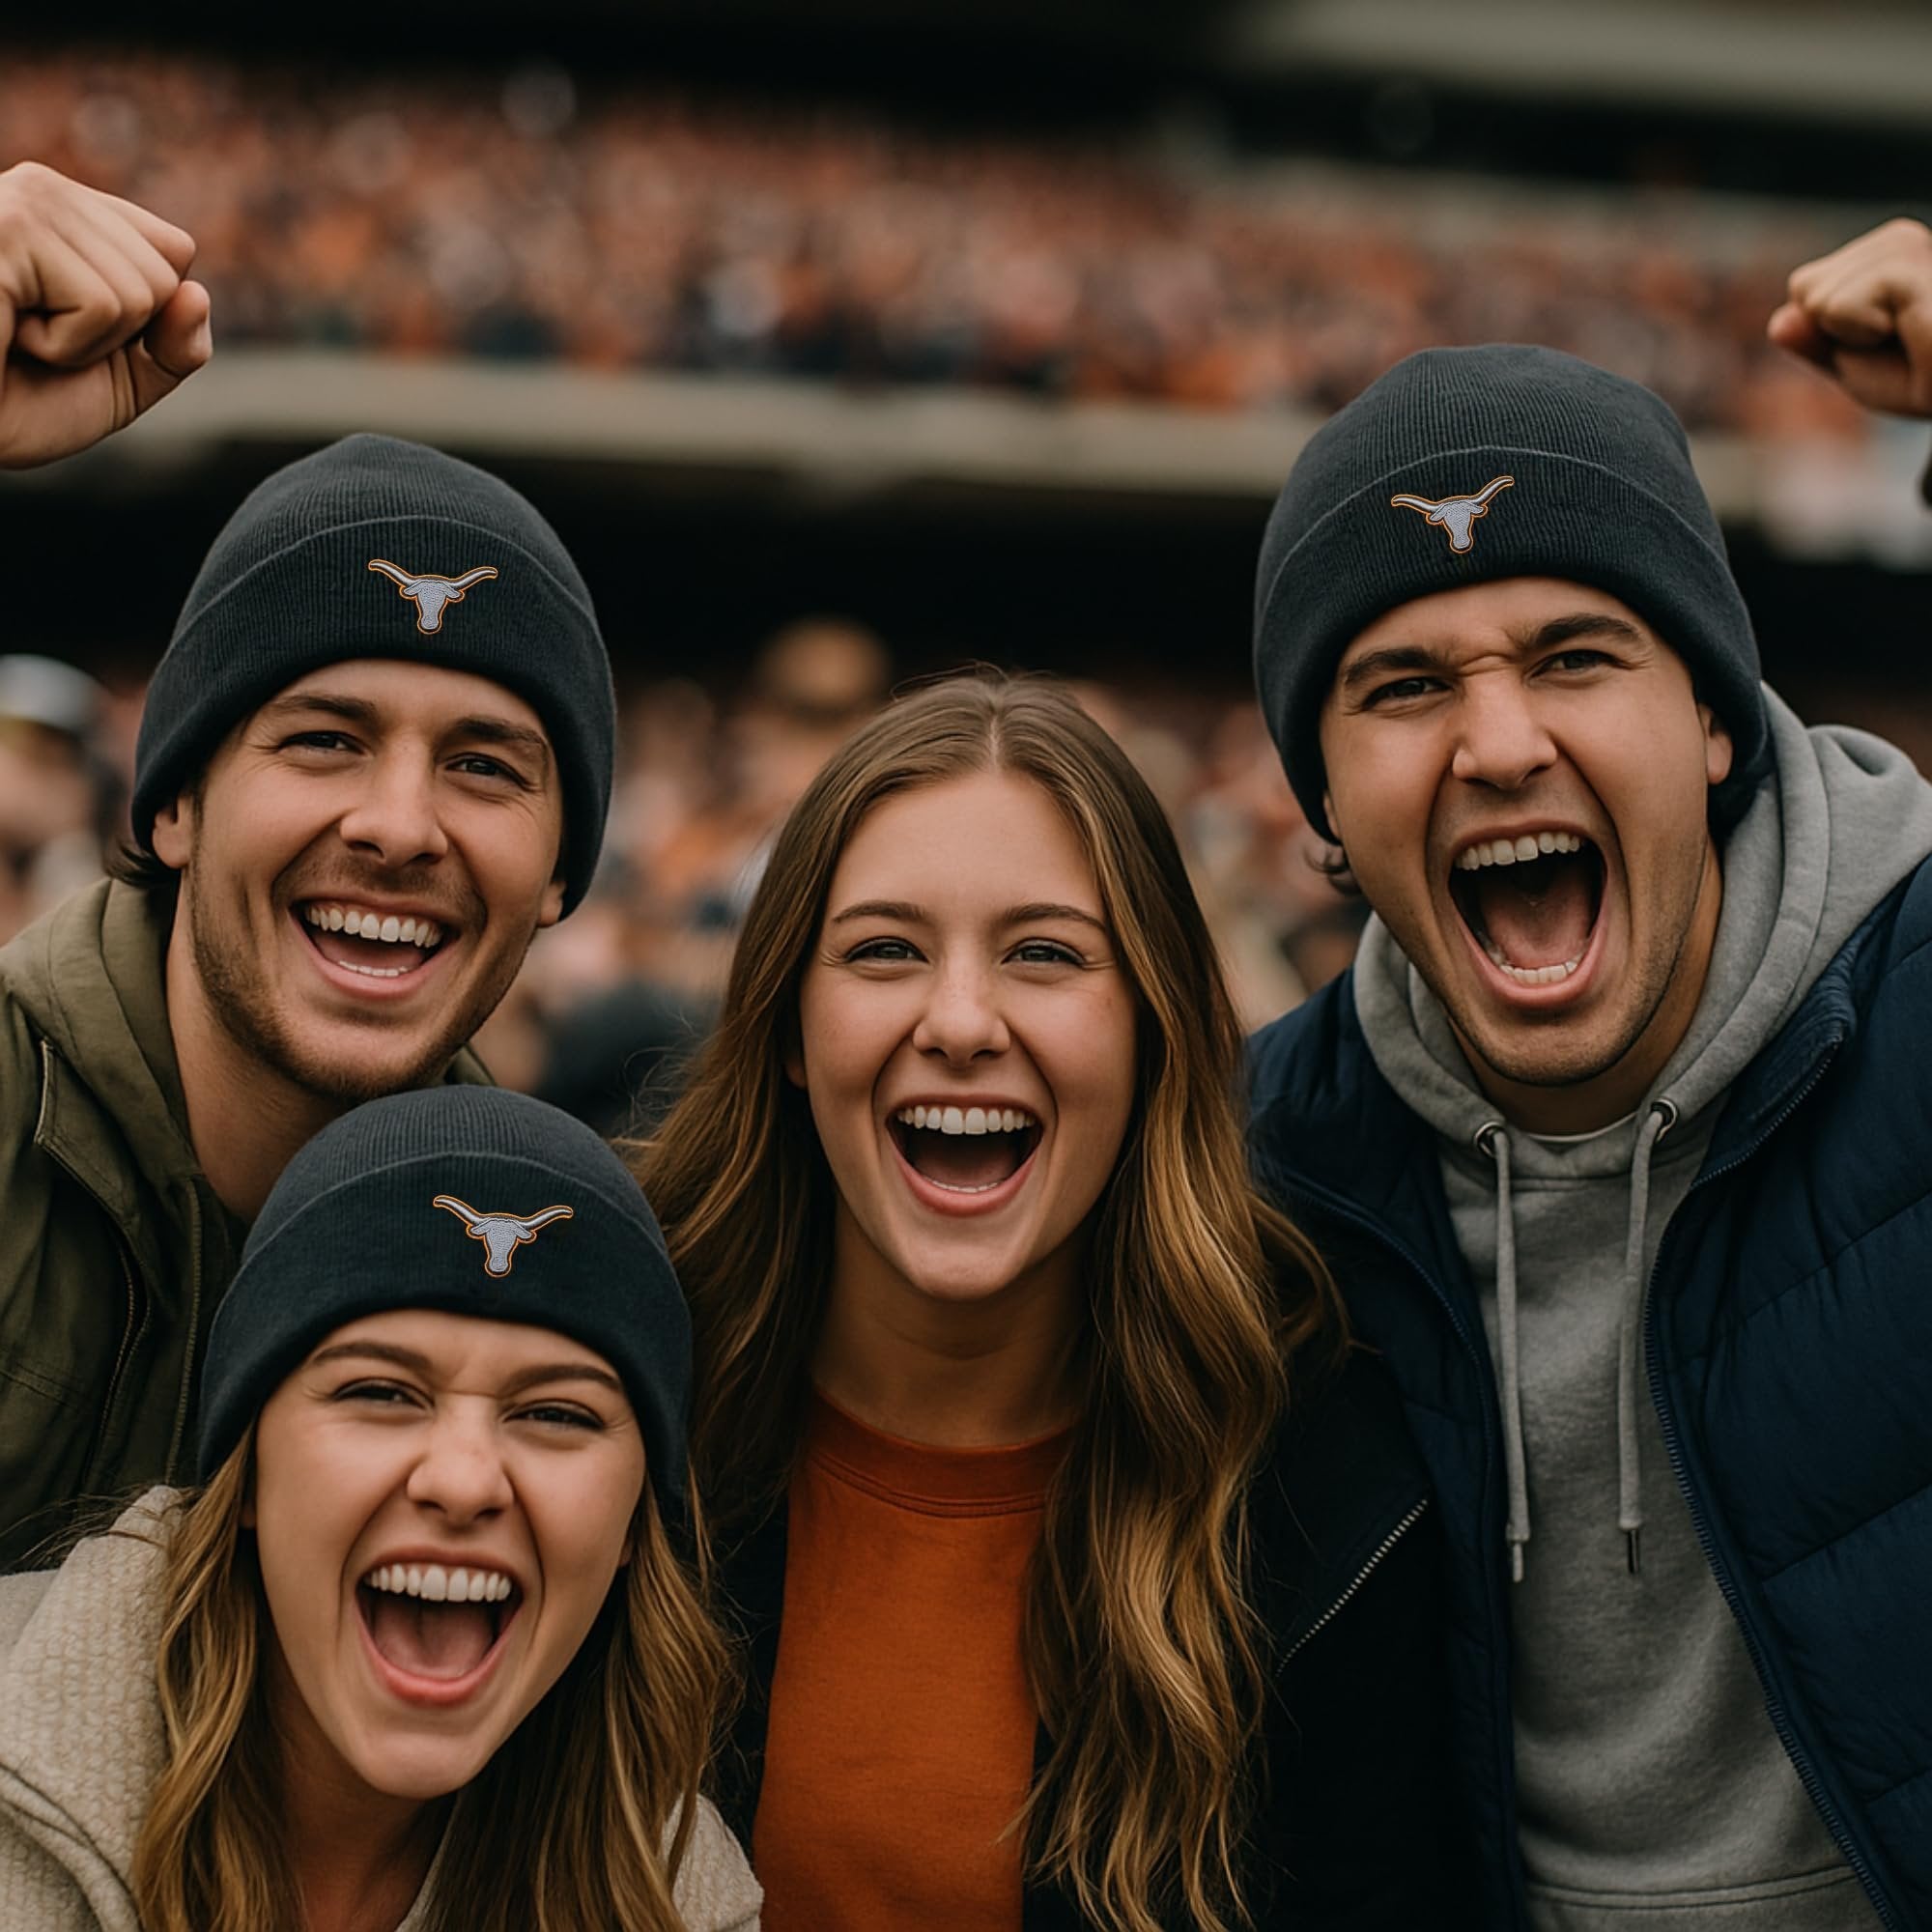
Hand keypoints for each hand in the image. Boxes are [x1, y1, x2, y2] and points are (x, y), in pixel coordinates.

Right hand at [0, 161, 211, 469]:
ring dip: (85, 345)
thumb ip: (177, 346)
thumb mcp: (124, 379)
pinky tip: (7, 334)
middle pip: (165, 274)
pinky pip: (103, 304)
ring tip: (18, 336)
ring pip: (141, 293)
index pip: (175, 250)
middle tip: (41, 342)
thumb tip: (198, 295)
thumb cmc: (19, 401)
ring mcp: (22, 203)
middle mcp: (43, 190)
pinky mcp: (8, 230)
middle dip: (116, 336)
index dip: (146, 318)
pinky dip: (63, 347)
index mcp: (70, 210)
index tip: (74, 330)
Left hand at [1768, 216, 1931, 418]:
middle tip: (1897, 348)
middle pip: (1806, 287)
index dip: (1828, 331)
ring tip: (1909, 339)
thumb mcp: (1858, 366)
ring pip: (1818, 295)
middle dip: (1835, 332)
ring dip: (1852, 335)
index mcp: (1888, 255)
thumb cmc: (1926, 381)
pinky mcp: (1917, 266)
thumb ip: (1817, 342)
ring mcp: (1916, 247)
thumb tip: (1779, 322)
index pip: (1805, 286)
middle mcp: (1904, 241)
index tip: (1881, 345)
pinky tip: (1911, 334)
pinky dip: (1862, 332)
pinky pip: (1841, 303)